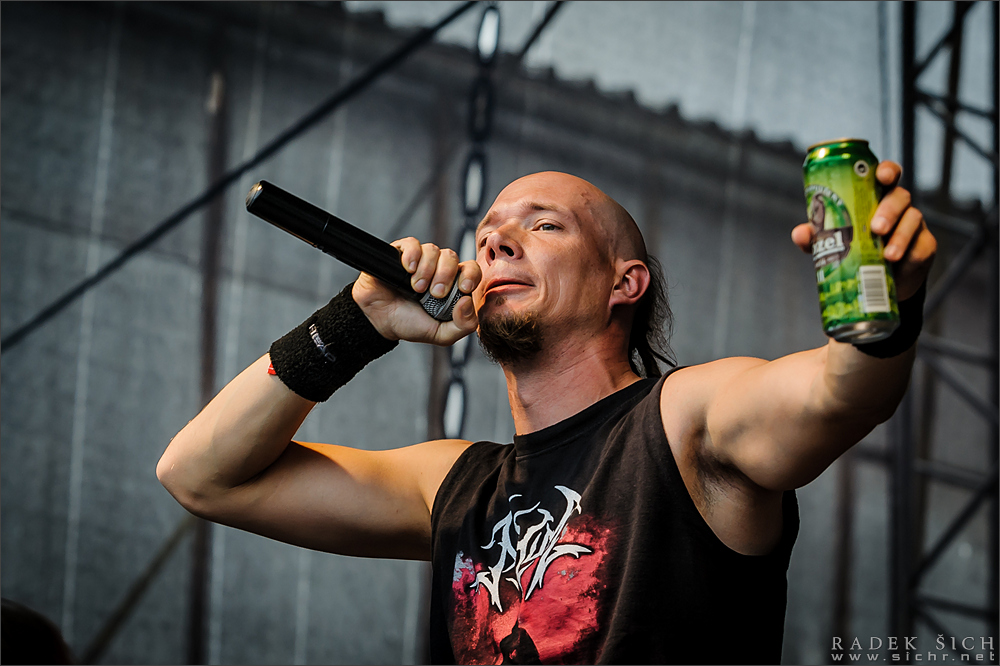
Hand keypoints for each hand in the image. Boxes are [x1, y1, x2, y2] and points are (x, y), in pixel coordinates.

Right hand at [352, 237, 480, 344]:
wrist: (378, 321)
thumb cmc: (408, 323)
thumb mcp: (440, 334)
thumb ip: (463, 325)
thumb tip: (467, 301)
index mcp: (452, 285)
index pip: (471, 269)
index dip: (471, 275)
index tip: (463, 288)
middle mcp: (438, 269)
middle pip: (452, 257)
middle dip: (446, 275)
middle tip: (435, 293)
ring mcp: (420, 260)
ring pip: (433, 250)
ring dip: (426, 270)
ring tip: (416, 288)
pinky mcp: (401, 253)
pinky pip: (412, 244)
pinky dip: (412, 256)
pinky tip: (408, 270)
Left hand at [791, 161, 936, 300]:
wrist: (876, 283)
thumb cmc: (853, 252)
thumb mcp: (831, 244)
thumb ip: (816, 237)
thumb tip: (800, 233)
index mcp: (875, 197)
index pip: (886, 175)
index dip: (887, 171)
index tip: (881, 176)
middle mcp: (897, 207)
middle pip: (901, 196)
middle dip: (889, 210)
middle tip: (876, 228)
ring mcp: (913, 225)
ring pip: (913, 220)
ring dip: (900, 236)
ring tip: (888, 255)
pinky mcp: (924, 246)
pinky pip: (922, 247)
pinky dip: (910, 254)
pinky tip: (898, 264)